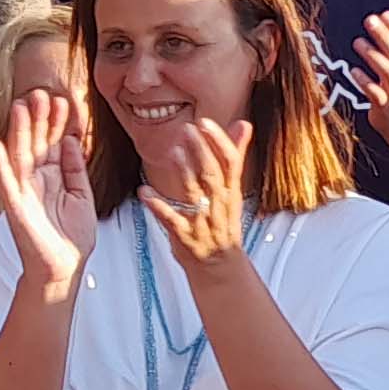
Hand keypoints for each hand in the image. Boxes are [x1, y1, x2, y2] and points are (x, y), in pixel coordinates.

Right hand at [0, 88, 98, 292]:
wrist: (65, 268)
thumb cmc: (71, 235)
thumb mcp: (81, 195)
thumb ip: (75, 169)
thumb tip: (70, 140)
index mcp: (52, 177)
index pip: (52, 143)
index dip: (56, 123)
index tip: (63, 101)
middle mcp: (35, 180)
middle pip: (34, 143)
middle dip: (37, 119)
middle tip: (40, 93)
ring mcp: (23, 192)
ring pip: (19, 155)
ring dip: (18, 131)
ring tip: (20, 106)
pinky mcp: (15, 207)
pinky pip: (5, 182)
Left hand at [135, 117, 253, 267]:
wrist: (221, 266)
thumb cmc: (223, 223)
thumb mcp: (233, 189)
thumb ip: (235, 155)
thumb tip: (244, 124)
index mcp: (231, 191)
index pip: (231, 163)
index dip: (219, 142)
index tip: (206, 123)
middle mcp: (219, 205)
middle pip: (213, 175)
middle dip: (201, 151)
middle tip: (187, 130)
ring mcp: (202, 221)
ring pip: (195, 195)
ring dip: (184, 174)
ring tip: (173, 153)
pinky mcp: (186, 237)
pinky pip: (172, 221)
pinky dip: (158, 207)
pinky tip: (144, 192)